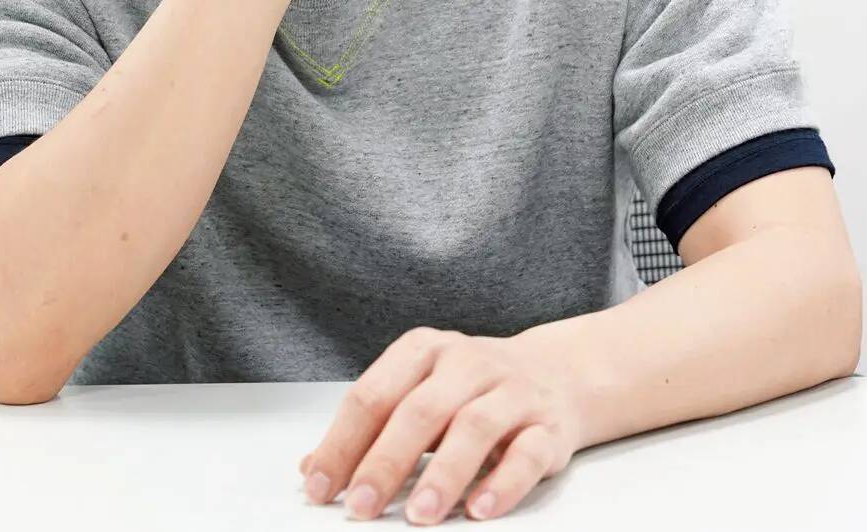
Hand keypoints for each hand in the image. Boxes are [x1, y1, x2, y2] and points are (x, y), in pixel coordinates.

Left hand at [296, 327, 582, 523]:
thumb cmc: (469, 388)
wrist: (554, 372)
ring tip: (420, 515)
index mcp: (424, 350)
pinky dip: (503, 483)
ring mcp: (511, 391)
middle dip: (386, 461)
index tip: (320, 486)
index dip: (342, 443)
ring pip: (474, 428)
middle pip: (420, 410)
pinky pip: (527, 453)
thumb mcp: (416, 391)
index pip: (373, 394)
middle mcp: (466, 363)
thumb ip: (369, 427)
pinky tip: (479, 509)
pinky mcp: (548, 426)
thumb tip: (312, 469)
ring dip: (443, 473)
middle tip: (361, 506)